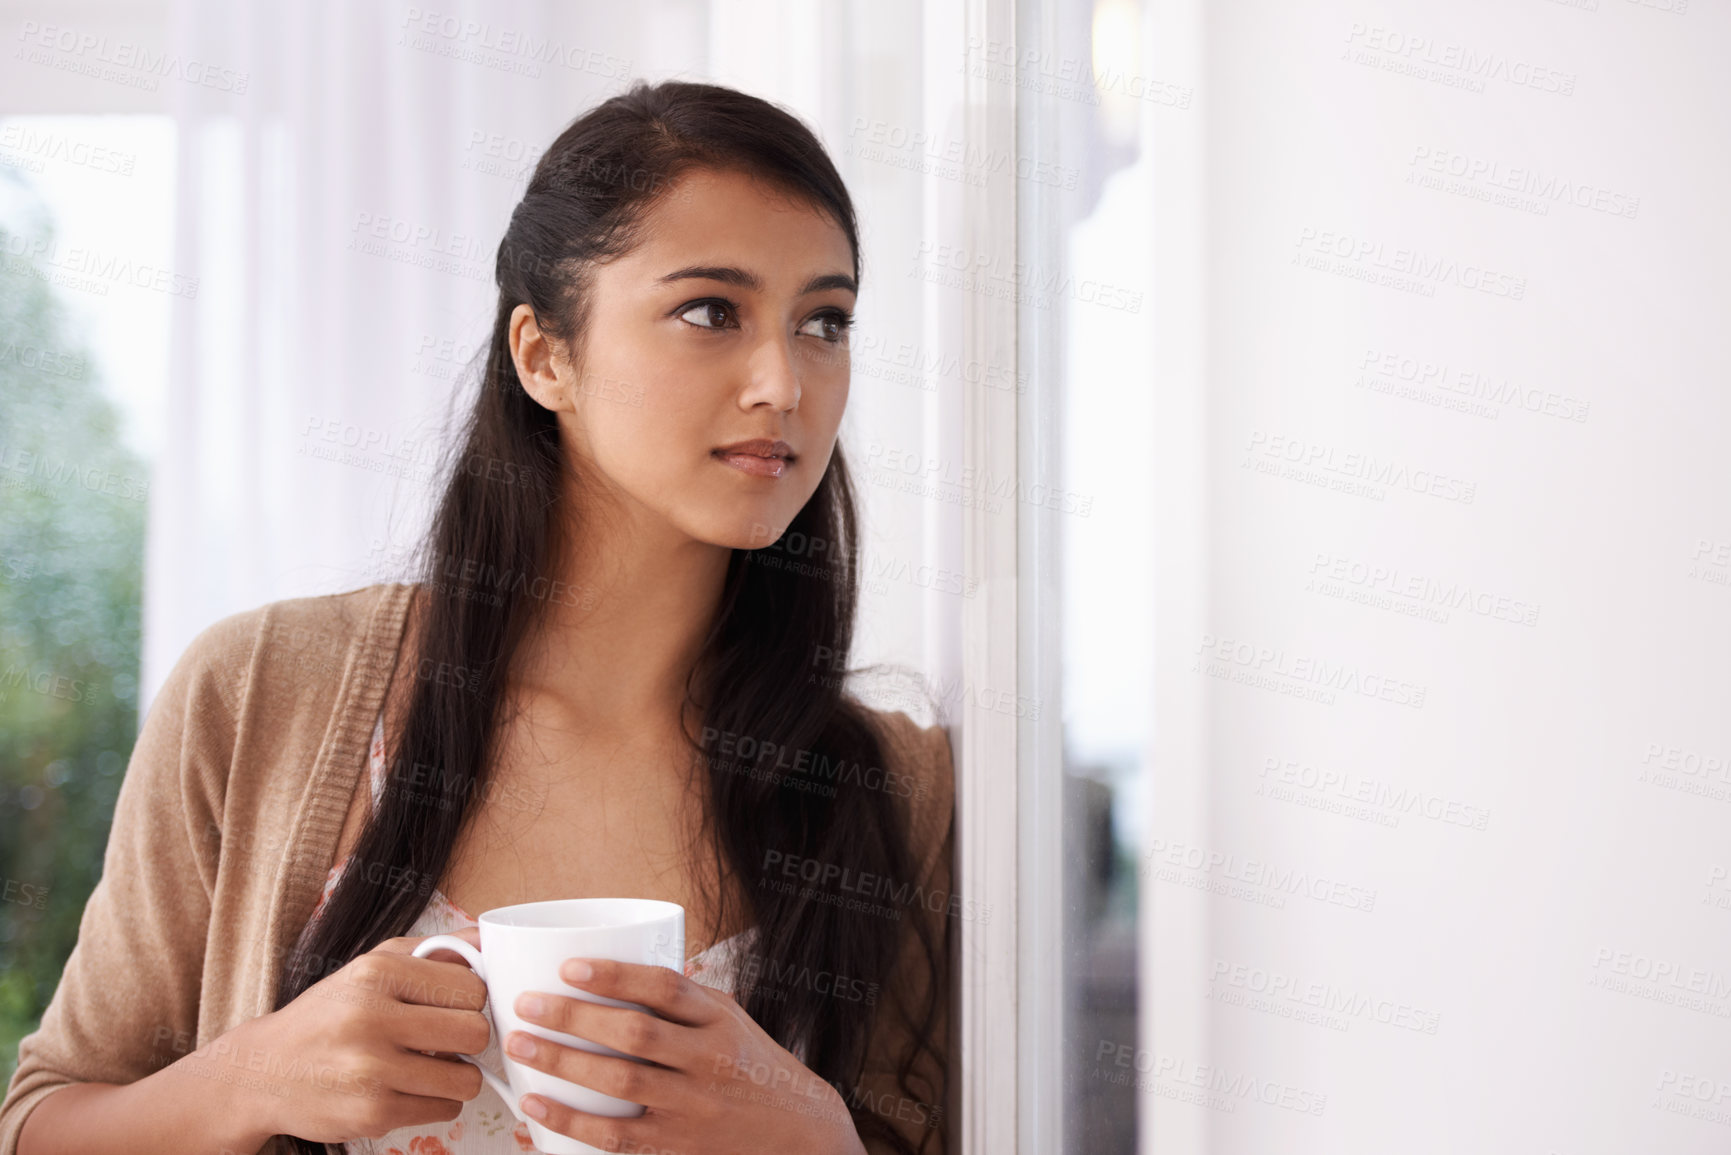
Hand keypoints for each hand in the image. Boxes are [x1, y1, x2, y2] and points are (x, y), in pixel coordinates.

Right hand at [207, 928, 492, 1143]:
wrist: (263, 1072)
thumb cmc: (329, 1014)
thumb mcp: (373, 965)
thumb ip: (434, 949)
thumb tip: (492, 936)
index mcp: (376, 973)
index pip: (471, 986)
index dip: (473, 999)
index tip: (456, 1006)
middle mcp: (372, 1019)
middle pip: (475, 1032)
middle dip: (470, 1037)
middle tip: (448, 1039)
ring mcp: (371, 1071)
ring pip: (467, 1079)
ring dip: (458, 1075)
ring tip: (432, 1065)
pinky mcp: (372, 1114)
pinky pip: (445, 1110)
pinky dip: (437, 1101)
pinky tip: (410, 1087)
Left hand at [501, 958, 867, 1154]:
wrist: (796, 1131)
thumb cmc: (751, 1065)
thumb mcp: (729, 1019)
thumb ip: (681, 999)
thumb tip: (614, 969)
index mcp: (719, 1020)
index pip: (667, 988)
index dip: (616, 976)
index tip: (570, 966)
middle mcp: (709, 1061)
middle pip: (636, 1035)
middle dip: (573, 1018)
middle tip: (527, 1004)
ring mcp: (693, 1107)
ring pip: (621, 1083)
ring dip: (563, 1064)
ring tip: (520, 1046)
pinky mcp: (677, 1146)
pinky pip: (618, 1136)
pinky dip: (572, 1120)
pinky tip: (537, 1105)